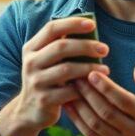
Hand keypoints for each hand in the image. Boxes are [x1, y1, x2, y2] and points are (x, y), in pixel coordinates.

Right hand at [0, 16, 109, 135]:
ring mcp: (36, 82)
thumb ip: (61, 46)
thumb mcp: (46, 61)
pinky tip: (95, 87)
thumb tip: (90, 30)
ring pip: (67, 69)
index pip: (51, 28)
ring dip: (89, 68)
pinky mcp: (44, 100)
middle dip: (86, 46)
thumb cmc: (46, 79)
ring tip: (105, 69)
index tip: (92, 24)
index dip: (72, 24)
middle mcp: (30, 63)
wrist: (29, 111)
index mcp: (31, 48)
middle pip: (61, 47)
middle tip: (104, 49)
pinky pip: (70, 91)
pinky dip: (85, 88)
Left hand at [64, 61, 134, 135]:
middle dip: (89, 94)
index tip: (92, 73)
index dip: (106, 87)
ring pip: (95, 125)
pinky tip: (69, 104)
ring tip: (71, 89)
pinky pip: (90, 135)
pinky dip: (77, 120)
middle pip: (106, 113)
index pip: (123, 101)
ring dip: (80, 106)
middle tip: (77, 78)